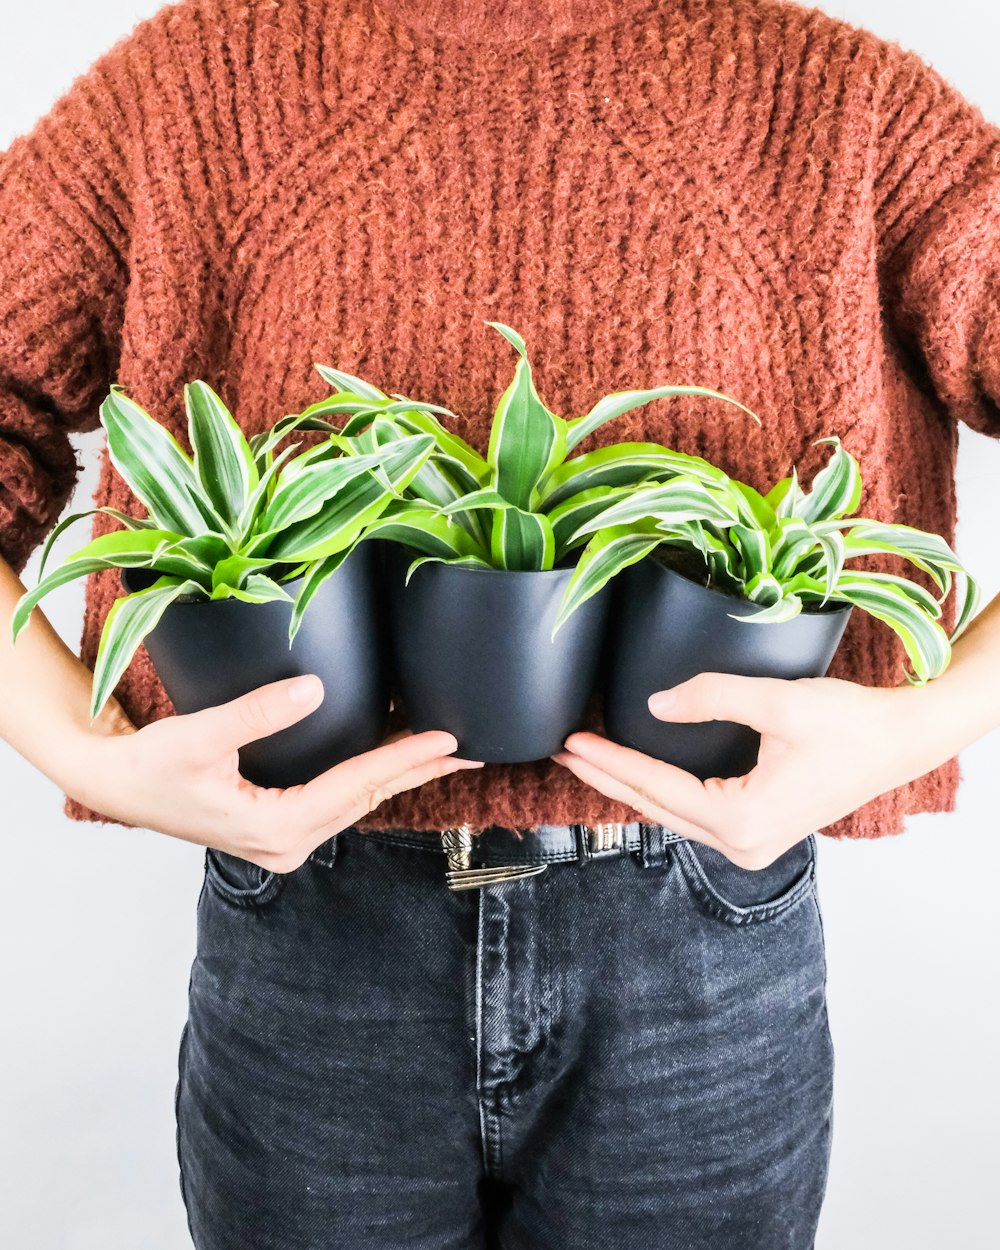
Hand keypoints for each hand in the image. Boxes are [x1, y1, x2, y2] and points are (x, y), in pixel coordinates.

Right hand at [65, 674, 481, 871]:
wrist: (114, 784)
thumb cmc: (147, 767)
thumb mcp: (199, 736)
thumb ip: (257, 712)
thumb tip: (314, 688)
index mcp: (275, 829)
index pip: (356, 787)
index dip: (404, 759)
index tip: (447, 739)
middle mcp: (287, 843)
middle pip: (367, 798)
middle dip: (418, 771)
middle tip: (470, 749)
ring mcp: (284, 838)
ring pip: (356, 800)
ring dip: (397, 773)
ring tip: (443, 750)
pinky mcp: (278, 824)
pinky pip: (338, 798)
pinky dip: (368, 775)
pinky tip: (389, 756)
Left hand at [552, 671, 966, 869]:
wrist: (902, 740)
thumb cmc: (851, 724)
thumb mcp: (778, 702)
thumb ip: (713, 697)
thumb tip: (657, 704)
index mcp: (743, 820)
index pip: (656, 786)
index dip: (609, 761)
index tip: (571, 741)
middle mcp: (743, 844)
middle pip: (655, 806)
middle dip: (607, 777)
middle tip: (563, 751)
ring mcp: (752, 843)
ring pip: (672, 813)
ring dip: (630, 784)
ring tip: (589, 758)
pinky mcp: (759, 830)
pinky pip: (694, 812)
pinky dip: (662, 790)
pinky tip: (638, 772)